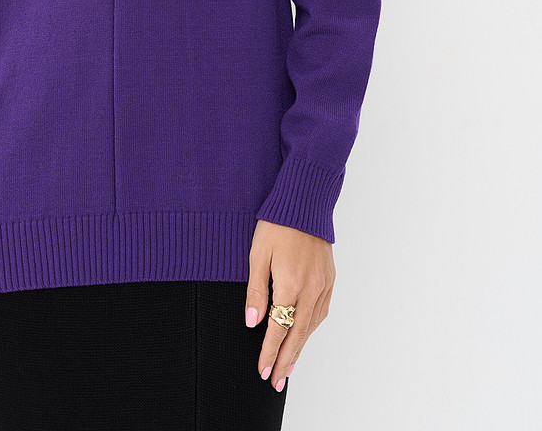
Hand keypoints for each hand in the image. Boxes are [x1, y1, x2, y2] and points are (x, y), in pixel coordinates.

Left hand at [246, 219, 335, 391]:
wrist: (305, 201)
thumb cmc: (277, 224)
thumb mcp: (258, 254)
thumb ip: (256, 291)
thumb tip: (253, 323)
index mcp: (291, 283)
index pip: (279, 328)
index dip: (269, 352)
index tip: (262, 370)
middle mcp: (312, 288)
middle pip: (298, 335)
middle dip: (285, 361)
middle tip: (275, 381)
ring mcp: (324, 284)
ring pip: (311, 326)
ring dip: (299, 348)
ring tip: (287, 366)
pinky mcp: (330, 278)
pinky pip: (321, 312)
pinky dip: (311, 329)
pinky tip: (303, 336)